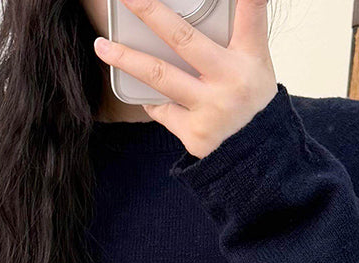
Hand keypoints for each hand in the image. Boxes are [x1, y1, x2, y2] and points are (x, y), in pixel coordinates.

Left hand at [92, 0, 277, 158]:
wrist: (256, 152)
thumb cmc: (250, 97)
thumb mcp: (254, 59)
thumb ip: (238, 29)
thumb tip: (197, 7)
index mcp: (249, 57)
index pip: (250, 15)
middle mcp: (230, 81)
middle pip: (182, 39)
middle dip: (150, 12)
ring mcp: (210, 110)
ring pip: (160, 76)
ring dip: (126, 59)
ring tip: (102, 45)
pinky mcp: (195, 134)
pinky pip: (162, 108)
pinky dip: (152, 98)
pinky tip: (145, 93)